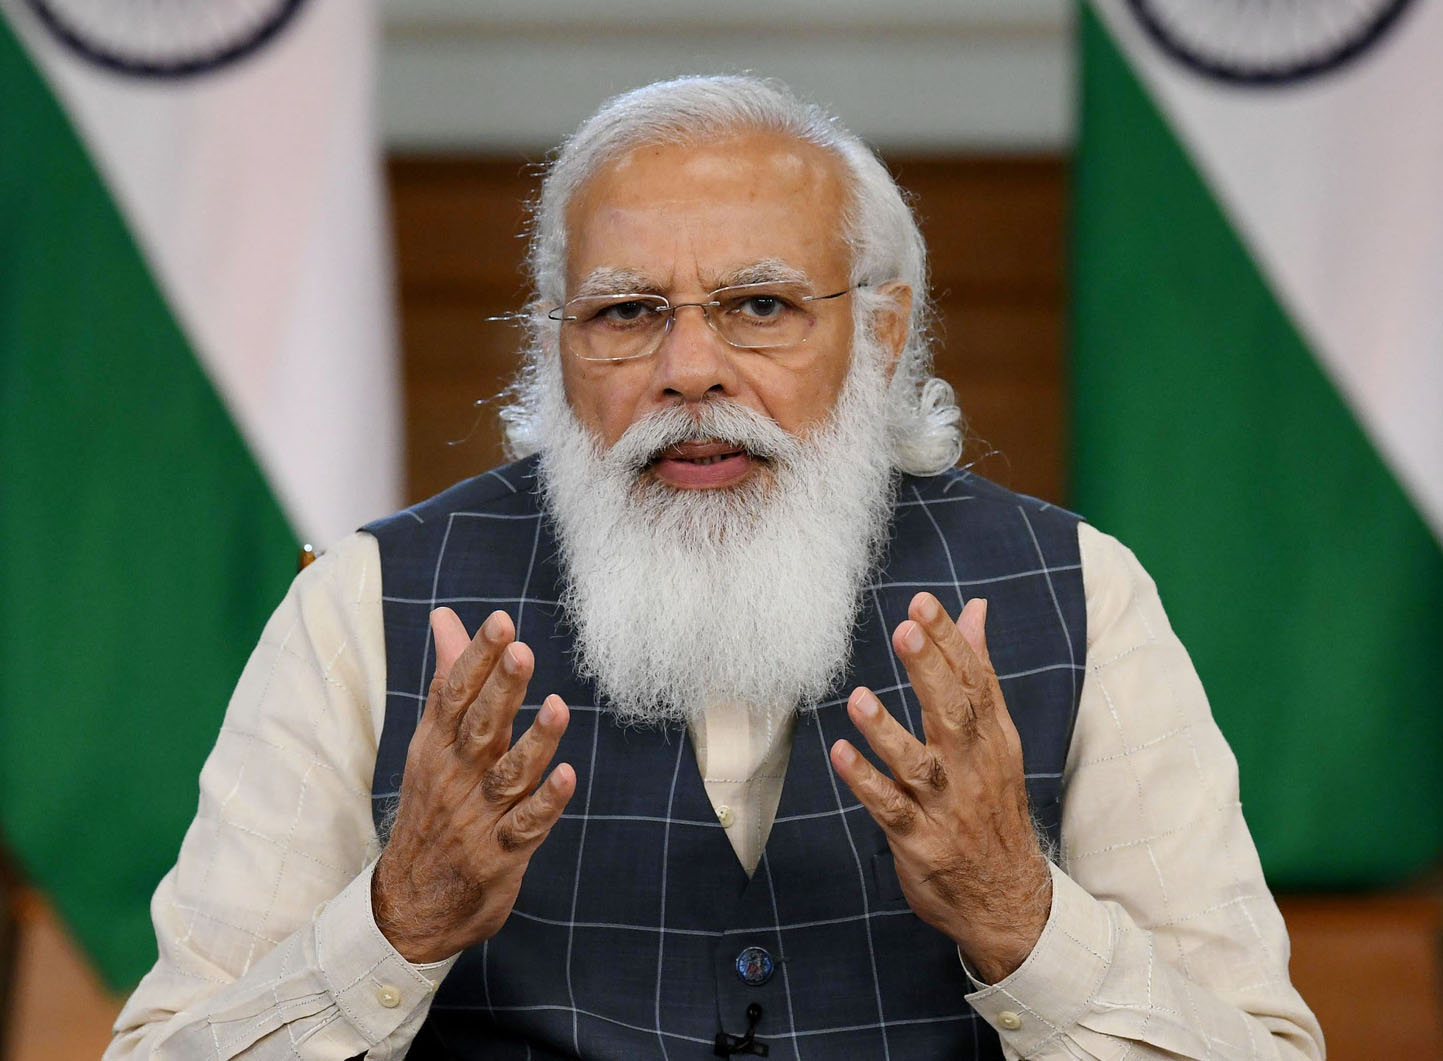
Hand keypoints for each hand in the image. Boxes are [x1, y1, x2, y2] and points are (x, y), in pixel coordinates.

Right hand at [371, 607, 575, 962]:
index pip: (454, 694)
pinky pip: (526, 826)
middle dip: (501, 689)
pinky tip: (568, 776)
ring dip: (535, 741)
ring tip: (558, 707)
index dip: (478, 657)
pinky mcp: (501, 855)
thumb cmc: (432, 804)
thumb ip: (448, 677)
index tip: (502, 621)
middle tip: (521, 650)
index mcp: (437, 745)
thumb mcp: (433, 740)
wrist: (409, 903)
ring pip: (509, 774)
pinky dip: (547, 802)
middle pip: (480, 727)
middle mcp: (456, 776)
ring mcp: (478, 816)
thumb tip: (446, 616)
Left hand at [830, 593, 1051, 983]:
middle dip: (930, 672)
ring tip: (859, 698)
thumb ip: (977, 672)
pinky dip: (866, 782)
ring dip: (887, 731)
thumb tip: (975, 610)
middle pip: (952, 715)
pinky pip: (890, 809)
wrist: (1008, 899)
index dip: (950, 642)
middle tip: (906, 630)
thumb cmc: (992, 803)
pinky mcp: (919, 841)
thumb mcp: (996, 737)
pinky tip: (840, 755)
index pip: (973, 682)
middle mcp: (972, 768)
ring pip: (917, 764)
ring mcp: (945, 806)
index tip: (923, 604)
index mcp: (992, 739)